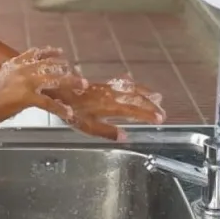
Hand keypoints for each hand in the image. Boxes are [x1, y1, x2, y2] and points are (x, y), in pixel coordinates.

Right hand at [0, 47, 86, 122]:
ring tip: (82, 86)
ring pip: (54, 80)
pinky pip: (49, 103)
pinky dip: (60, 109)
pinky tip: (68, 113)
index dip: (48, 53)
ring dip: (70, 82)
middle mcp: (23, 70)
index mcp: (14, 65)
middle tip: (76, 69)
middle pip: (49, 64)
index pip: (34, 55)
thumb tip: (6, 83)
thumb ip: (4, 78)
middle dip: (64, 66)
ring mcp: (27, 82)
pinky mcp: (28, 97)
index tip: (58, 51)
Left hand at [47, 74, 165, 140]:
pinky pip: (119, 83)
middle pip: (135, 99)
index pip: (133, 111)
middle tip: (162, 111)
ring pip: (129, 89)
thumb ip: (107, 132)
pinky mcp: (100, 85)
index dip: (148, 114)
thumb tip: (126, 136)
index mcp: (109, 107)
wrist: (57, 89)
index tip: (160, 118)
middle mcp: (110, 96)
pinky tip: (132, 82)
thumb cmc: (71, 111)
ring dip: (144, 93)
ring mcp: (106, 89)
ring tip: (157, 96)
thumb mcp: (87, 127)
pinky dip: (130, 84)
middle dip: (150, 105)